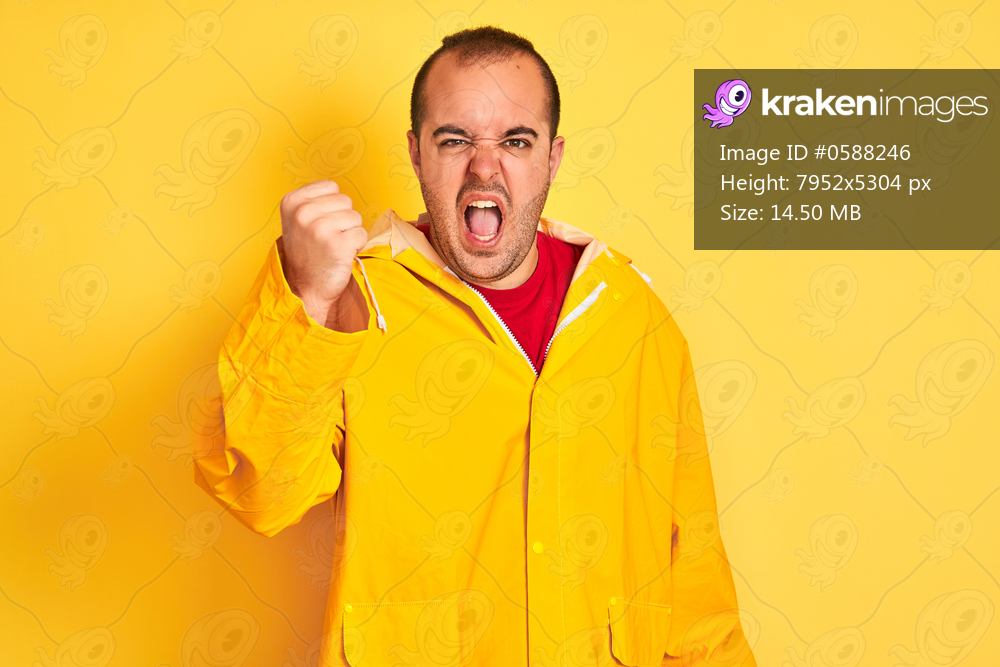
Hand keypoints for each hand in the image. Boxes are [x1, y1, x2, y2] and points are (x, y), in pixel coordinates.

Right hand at [279, 180, 367, 327]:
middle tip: (327, 238)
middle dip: (342, 219)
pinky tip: (340, 255)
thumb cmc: (307, 253)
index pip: (331, 186)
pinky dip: (356, 246)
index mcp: (292, 202)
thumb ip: (315, 201)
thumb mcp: (298, 220)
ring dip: (350, 233)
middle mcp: (303, 213)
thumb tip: (340, 191)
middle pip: (346, 201)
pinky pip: (362, 235)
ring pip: (356, 218)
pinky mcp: (338, 245)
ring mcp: (320, 228)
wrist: (306, 288)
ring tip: (333, 246)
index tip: (319, 223)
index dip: (332, 205)